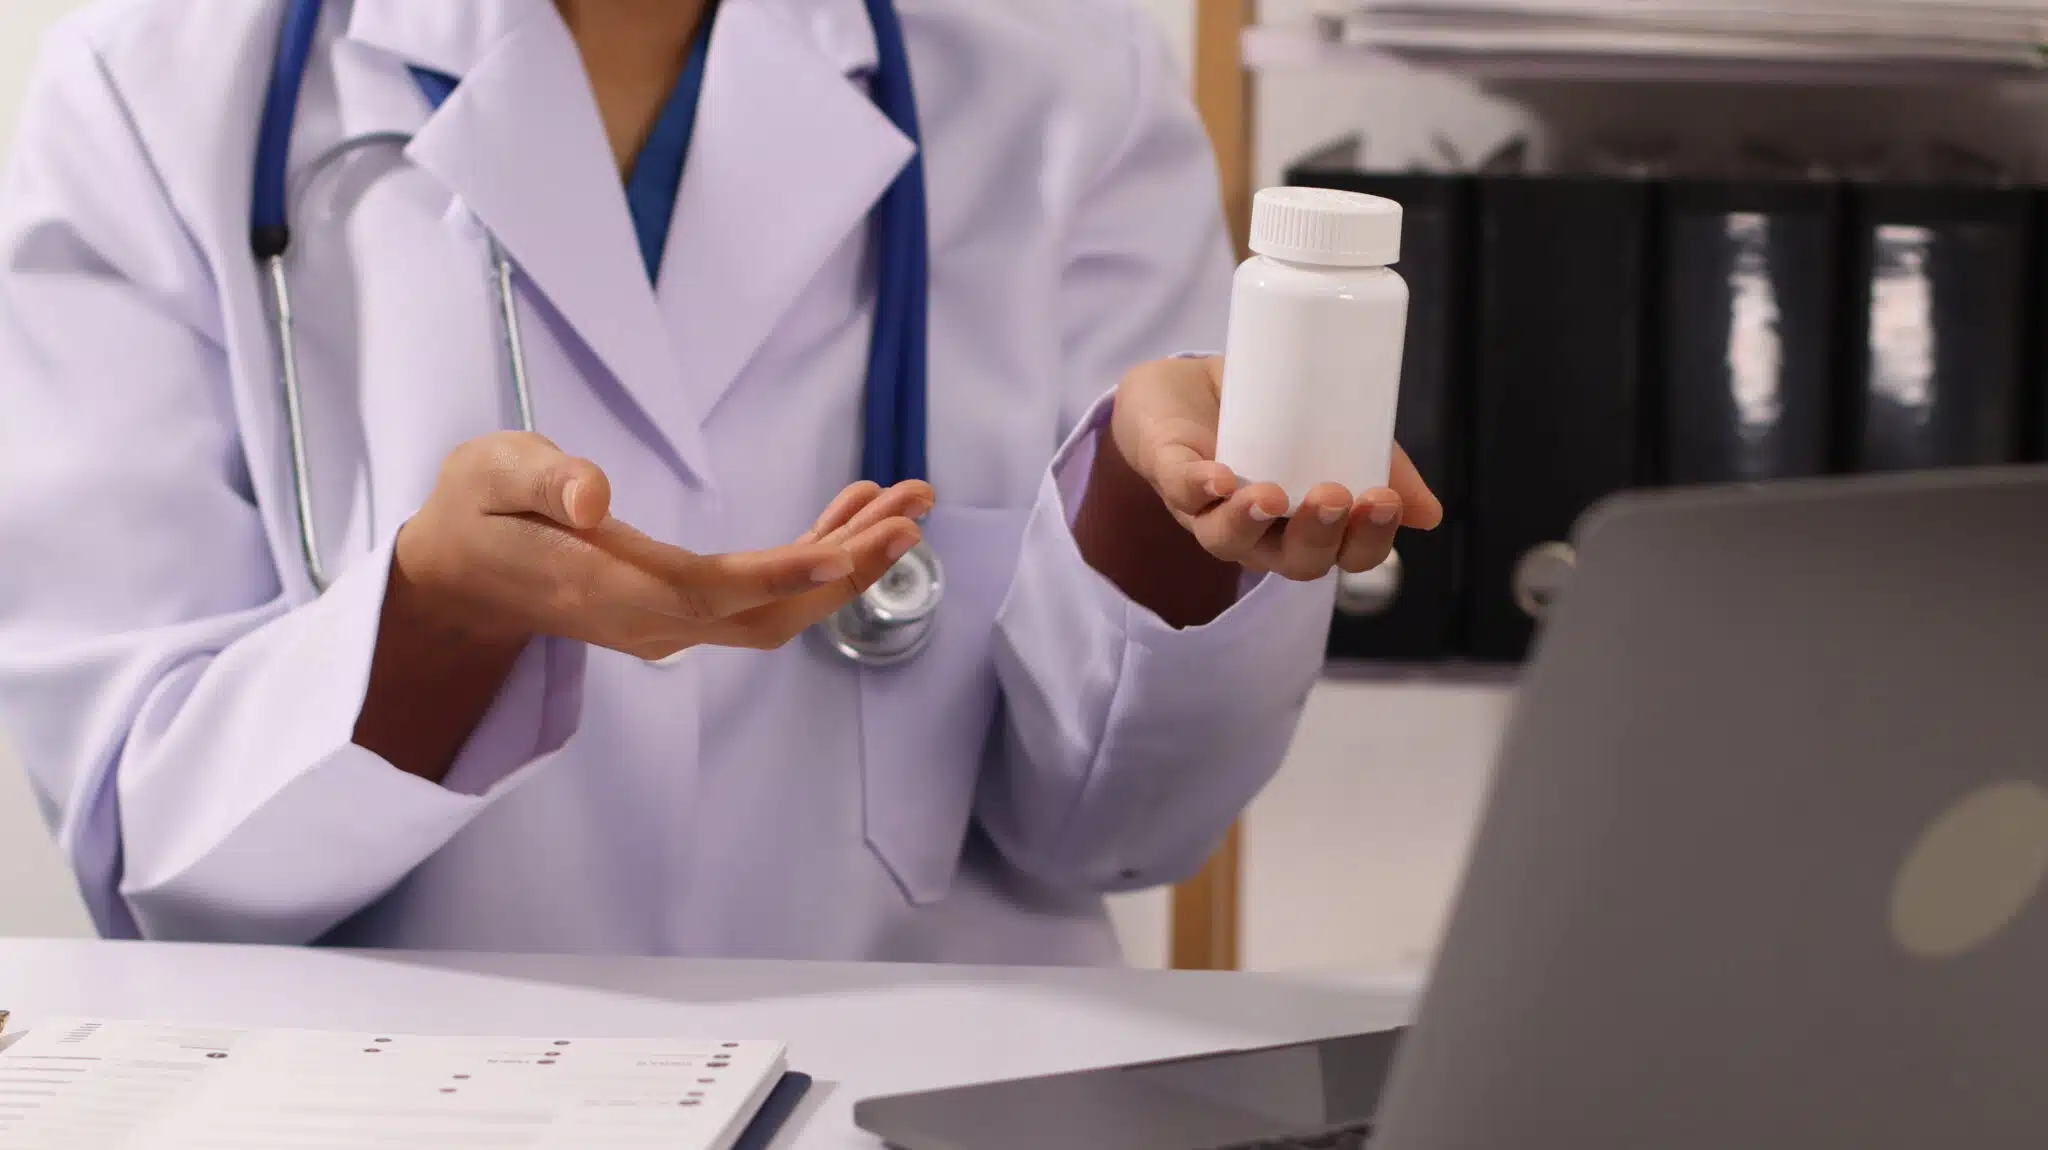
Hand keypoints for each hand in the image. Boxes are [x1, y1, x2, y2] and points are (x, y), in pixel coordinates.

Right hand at [394, 431, 931, 661]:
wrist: (460, 581)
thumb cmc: (475, 516)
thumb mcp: (489, 473)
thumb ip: (540, 480)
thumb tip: (592, 494)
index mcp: (605, 585)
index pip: (707, 591)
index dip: (780, 574)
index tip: (845, 549)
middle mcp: (650, 620)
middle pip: (767, 610)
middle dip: (848, 565)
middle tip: (914, 511)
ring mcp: (672, 624)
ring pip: (778, 608)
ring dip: (848, 560)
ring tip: (907, 504)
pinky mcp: (686, 612)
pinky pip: (764, 595)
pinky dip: (816, 557)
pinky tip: (851, 512)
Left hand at [1108, 355, 1441, 580]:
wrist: (1181, 385)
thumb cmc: (1264, 416)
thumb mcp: (1330, 432)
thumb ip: (1379, 465)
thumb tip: (1428, 516)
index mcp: (1301, 526)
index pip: (1342, 556)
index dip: (1366, 541)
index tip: (1383, 501)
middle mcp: (1256, 532)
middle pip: (1290, 561)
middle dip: (1315, 537)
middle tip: (1334, 497)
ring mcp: (1208, 509)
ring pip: (1226, 539)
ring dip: (1250, 522)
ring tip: (1272, 497)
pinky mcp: (1169, 472)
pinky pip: (1180, 492)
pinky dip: (1198, 487)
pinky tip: (1218, 478)